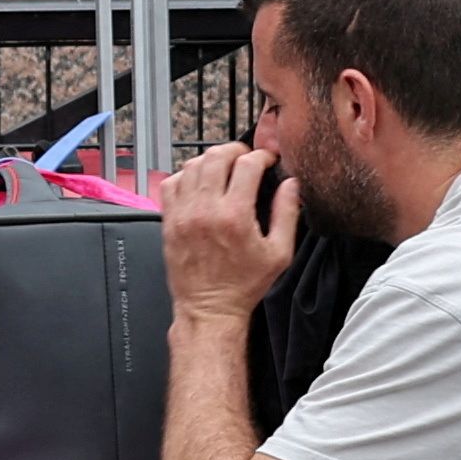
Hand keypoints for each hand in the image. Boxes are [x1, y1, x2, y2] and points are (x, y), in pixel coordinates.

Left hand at [157, 135, 295, 324]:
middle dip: (235, 151)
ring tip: (223, 168)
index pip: (247, 165)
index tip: (268, 160)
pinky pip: (170, 183)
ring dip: (210, 160)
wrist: (209, 308)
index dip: (262, 156)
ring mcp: (183, 214)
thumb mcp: (279, 253)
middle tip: (245, 158)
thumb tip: (291, 185)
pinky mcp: (169, 221)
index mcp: (235, 216)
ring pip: (192, 165)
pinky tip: (198, 183)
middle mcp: (206, 210)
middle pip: (216, 156)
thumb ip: (287, 214)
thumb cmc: (244, 285)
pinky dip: (185, 176)